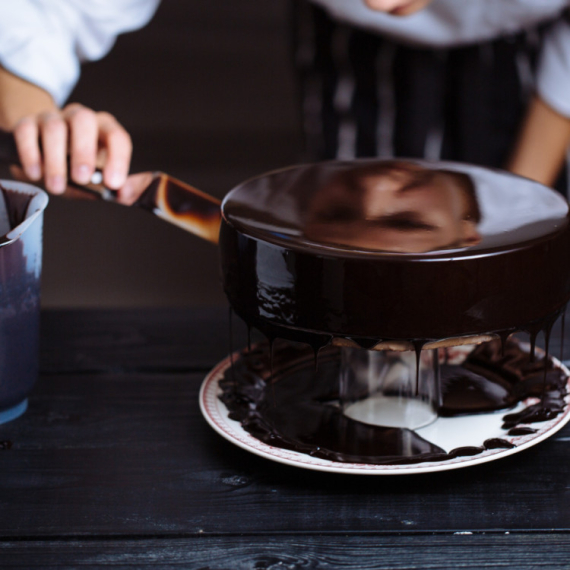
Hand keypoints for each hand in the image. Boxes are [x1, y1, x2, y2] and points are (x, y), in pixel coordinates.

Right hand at [12, 102, 135, 201]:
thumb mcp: (95, 178)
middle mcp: (79, 117)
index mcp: (103, 128)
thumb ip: (111, 187)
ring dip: (56, 161)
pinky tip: (35, 174)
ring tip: (57, 187)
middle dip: (83, 151)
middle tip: (81, 179)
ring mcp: (51, 117)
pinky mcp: (26, 123)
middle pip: (83, 121)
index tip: (113, 183)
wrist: (43, 151)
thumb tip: (122, 194)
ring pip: (54, 128)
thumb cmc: (76, 167)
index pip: (116, 136)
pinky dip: (30, 154)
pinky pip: (26, 132)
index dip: (117, 159)